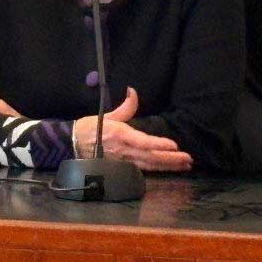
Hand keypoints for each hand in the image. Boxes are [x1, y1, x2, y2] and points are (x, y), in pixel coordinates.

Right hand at [73, 87, 192, 171]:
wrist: (73, 146)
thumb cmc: (90, 128)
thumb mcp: (107, 115)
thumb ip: (125, 107)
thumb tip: (133, 91)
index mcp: (121, 136)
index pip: (143, 142)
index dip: (159, 144)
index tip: (174, 145)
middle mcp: (125, 151)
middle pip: (151, 157)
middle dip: (171, 159)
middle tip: (188, 159)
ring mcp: (124, 162)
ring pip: (150, 166)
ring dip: (169, 166)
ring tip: (185, 165)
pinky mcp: (123, 169)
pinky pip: (143, 170)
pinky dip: (158, 170)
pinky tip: (170, 169)